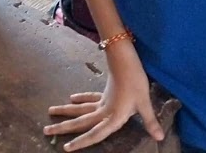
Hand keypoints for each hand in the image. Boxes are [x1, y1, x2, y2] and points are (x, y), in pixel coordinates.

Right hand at [42, 50, 162, 150]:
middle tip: (45, 130)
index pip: (94, 134)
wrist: (126, 60)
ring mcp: (102, 101)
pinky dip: (80, 99)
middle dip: (63, 128)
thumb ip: (150, 121)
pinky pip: (89, 99)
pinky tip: (72, 98)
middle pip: (80, 122)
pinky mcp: (104, 92)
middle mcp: (104, 111)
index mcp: (112, 117)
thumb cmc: (136, 82)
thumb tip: (159, 137)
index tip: (66, 148)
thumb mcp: (144, 103)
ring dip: (66, 112)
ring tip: (50, 111)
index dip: (81, 142)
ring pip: (80, 110)